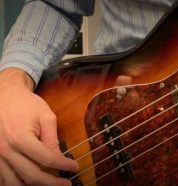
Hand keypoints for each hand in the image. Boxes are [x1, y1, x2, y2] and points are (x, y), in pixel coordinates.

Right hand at [0, 68, 77, 185]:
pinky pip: (3, 178)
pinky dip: (17, 182)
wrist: (4, 96)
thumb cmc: (26, 104)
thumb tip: (60, 158)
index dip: (64, 165)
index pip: (47, 159)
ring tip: (50, 184)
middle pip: (31, 176)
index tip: (74, 167)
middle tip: (66, 184)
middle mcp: (6, 150)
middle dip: (52, 183)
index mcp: (21, 138)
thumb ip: (52, 139)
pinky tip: (30, 181)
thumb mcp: (45, 117)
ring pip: (15, 182)